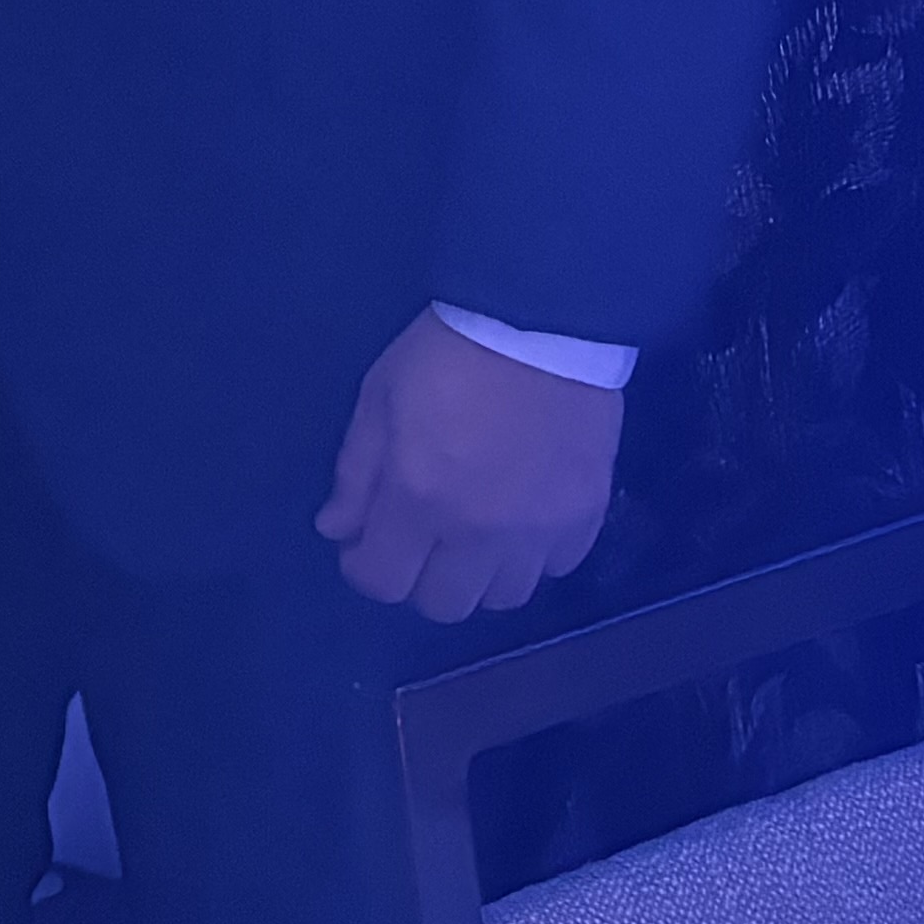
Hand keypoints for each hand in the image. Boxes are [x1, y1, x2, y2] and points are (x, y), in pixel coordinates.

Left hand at [318, 311, 623, 622]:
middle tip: (424, 534)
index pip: (382, 582)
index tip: (367, 542)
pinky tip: (527, 515)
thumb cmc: (447, 351)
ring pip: (505, 597)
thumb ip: (356, 473)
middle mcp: (478, 531)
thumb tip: (337, 531)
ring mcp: (538, 530)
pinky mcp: (586, 514)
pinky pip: (558, 566)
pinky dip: (537, 553)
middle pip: (445, 605)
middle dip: (422, 576)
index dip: (365, 567)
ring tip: (479, 529)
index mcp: (418, 498)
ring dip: (482, 572)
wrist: (541, 318)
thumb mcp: (379, 397)